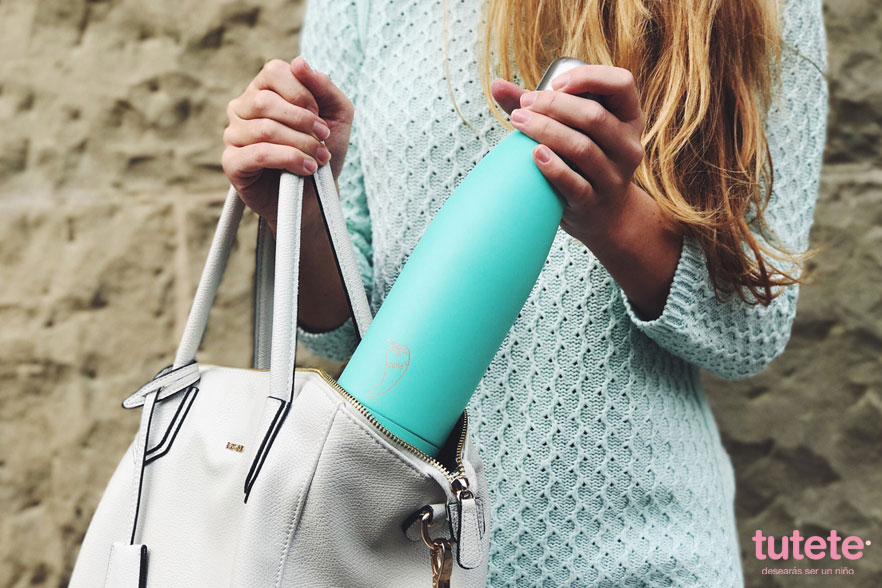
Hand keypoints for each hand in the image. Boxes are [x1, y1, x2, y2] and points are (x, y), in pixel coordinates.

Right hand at [222, 56, 353, 231]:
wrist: (318, 196)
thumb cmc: (324, 151)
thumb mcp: (338, 115)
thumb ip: (324, 86)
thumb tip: (299, 63)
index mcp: (264, 89)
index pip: (274, 70)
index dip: (302, 92)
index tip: (320, 116)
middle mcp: (243, 108)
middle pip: (266, 101)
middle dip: (303, 122)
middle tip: (323, 140)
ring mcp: (234, 134)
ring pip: (265, 129)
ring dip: (301, 144)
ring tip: (318, 158)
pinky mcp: (232, 163)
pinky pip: (258, 154)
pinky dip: (288, 160)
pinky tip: (306, 169)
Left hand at [491, 65, 645, 242]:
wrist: (606, 217)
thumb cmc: (585, 163)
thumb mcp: (578, 131)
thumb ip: (540, 106)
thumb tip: (497, 85)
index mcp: (629, 118)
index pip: (621, 83)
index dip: (589, 77)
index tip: (555, 83)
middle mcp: (628, 146)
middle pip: (594, 117)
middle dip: (554, 105)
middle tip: (524, 105)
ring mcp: (613, 177)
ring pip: (582, 148)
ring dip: (547, 131)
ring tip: (519, 122)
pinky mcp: (593, 202)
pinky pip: (574, 183)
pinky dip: (553, 167)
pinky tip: (534, 155)